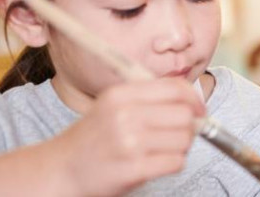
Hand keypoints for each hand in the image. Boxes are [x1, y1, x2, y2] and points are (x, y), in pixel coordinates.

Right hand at [54, 77, 204, 196]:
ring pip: (184, 139)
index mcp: (121, 94)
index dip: (195, 100)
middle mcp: (124, 115)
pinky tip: (156, 164)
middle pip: (185, 115)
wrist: (60, 171)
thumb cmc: (93, 140)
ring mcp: (129, 143)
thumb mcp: (113, 107)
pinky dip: (173, 164)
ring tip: (162, 151)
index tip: (199, 111)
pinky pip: (176, 162)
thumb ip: (149, 100)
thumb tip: (195, 104)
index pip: (176, 88)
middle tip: (179, 136)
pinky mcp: (133, 169)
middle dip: (190, 127)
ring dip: (181, 148)